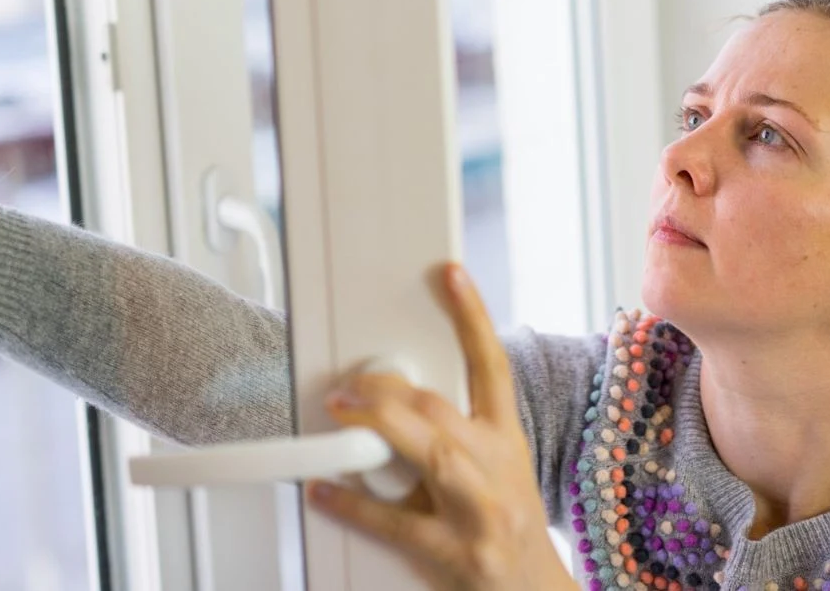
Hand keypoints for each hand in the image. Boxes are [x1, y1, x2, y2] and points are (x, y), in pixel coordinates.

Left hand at [306, 263, 574, 590]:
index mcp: (505, 440)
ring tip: (340, 411)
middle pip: (441, 410)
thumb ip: (450, 430)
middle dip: (388, 390)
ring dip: (378, 426)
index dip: (472, 316)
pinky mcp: (455, 554)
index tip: (449, 275)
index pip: (492, 367)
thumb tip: (386, 394)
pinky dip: (352, 503)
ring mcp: (479, 513)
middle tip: (349, 385)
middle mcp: (496, 470)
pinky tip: (324, 488)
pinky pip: (395, 521)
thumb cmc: (505, 524)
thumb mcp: (494, 468)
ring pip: (431, 455)